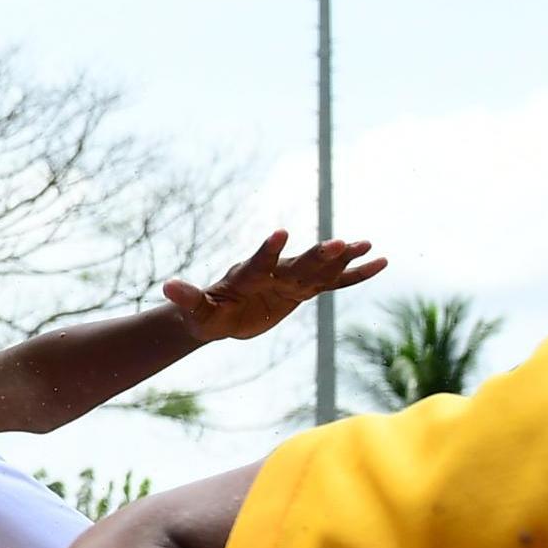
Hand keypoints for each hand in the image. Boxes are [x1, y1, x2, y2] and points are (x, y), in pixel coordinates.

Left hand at [163, 230, 384, 342]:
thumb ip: (187, 299)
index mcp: (247, 277)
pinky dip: (355, 274)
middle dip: (317, 255)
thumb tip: (167, 287)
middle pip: (298, 264)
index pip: (260, 263)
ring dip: (342, 258)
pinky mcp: (304, 290)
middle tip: (340, 241)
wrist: (221, 315)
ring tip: (366, 243)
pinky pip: (335, 283)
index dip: (269, 249)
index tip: (281, 232)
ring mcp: (291, 280)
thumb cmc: (206, 314)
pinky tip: (381, 262)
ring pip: (321, 269)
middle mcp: (274, 274)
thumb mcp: (196, 313)